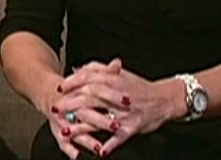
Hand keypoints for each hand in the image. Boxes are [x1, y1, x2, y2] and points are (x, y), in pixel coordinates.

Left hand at [56, 61, 182, 156]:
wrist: (164, 99)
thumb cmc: (139, 87)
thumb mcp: (120, 74)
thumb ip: (99, 70)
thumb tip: (79, 70)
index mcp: (114, 80)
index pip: (89, 79)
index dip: (73, 83)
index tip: (59, 87)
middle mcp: (118, 96)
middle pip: (91, 98)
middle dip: (71, 104)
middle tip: (56, 109)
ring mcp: (125, 113)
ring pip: (100, 119)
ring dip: (82, 127)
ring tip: (66, 131)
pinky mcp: (133, 127)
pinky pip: (119, 138)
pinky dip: (109, 145)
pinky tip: (98, 151)